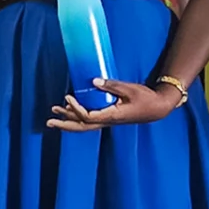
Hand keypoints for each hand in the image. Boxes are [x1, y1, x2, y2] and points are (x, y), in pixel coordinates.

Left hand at [48, 76, 180, 131]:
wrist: (158, 108)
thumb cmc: (146, 99)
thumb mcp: (130, 89)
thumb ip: (112, 85)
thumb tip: (93, 81)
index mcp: (112, 116)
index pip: (88, 116)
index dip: (76, 108)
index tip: (68, 96)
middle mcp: (108, 121)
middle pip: (82, 127)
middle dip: (65, 124)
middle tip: (50, 120)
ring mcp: (108, 120)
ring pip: (84, 125)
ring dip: (69, 120)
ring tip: (55, 114)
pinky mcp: (109, 117)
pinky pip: (90, 120)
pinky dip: (78, 116)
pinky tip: (71, 109)